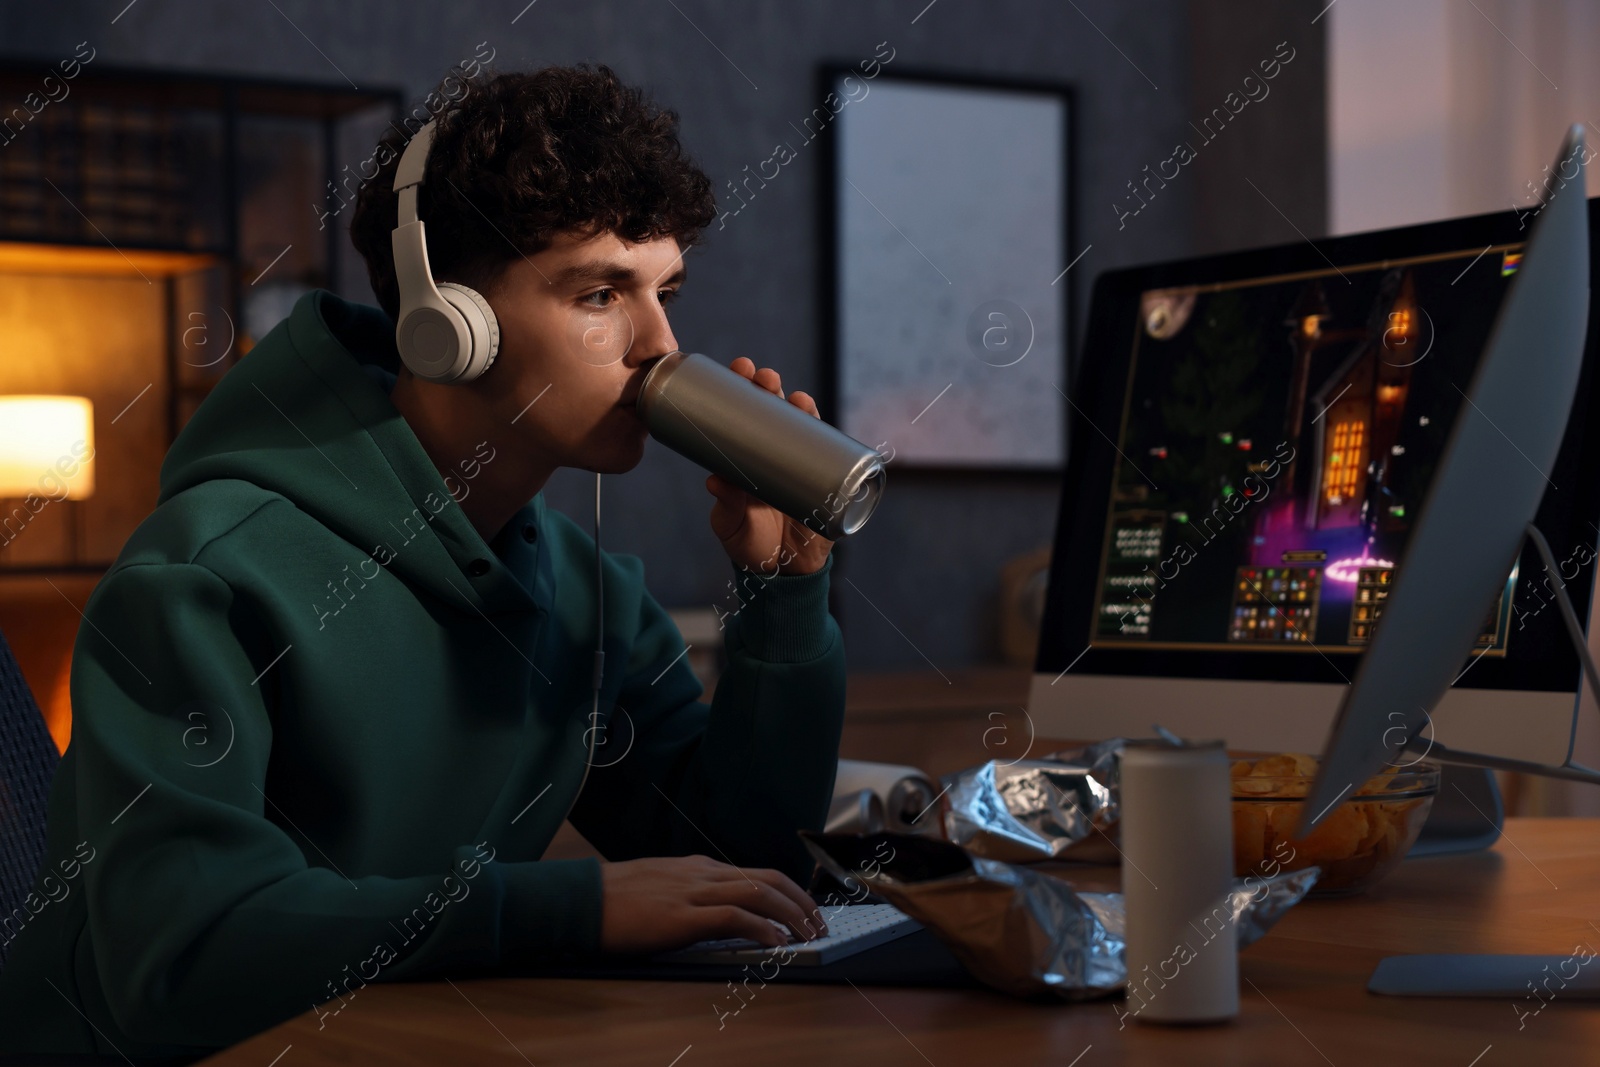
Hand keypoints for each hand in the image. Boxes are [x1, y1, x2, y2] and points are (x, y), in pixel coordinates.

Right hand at [599, 854, 828, 953]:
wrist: (581, 900)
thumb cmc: (614, 899)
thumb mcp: (660, 887)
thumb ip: (690, 894)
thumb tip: (715, 913)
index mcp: (698, 868)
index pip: (755, 873)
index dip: (788, 891)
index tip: (804, 910)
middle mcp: (702, 873)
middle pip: (768, 878)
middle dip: (801, 901)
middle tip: (820, 923)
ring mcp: (693, 892)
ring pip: (759, 893)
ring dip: (792, 914)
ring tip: (810, 934)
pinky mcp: (682, 916)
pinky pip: (734, 917)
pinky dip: (762, 928)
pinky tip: (777, 942)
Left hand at [705, 358, 833, 575]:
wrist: (781, 572)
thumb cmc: (749, 543)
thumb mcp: (731, 524)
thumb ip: (726, 504)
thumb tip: (715, 480)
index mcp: (745, 455)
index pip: (744, 412)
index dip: (743, 387)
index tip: (741, 368)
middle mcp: (772, 453)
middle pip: (774, 410)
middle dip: (770, 388)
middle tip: (765, 377)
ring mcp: (799, 464)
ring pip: (802, 426)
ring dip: (801, 406)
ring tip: (796, 398)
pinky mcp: (823, 482)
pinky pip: (829, 453)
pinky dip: (828, 436)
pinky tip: (822, 421)